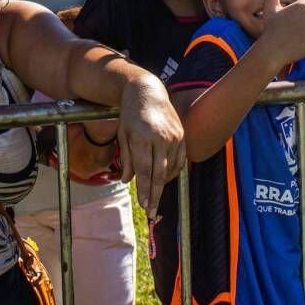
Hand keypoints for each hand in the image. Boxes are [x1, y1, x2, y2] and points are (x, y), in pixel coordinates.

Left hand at [116, 78, 184, 213]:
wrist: (148, 92)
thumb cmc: (130, 116)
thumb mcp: (122, 135)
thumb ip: (126, 159)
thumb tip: (128, 181)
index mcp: (142, 137)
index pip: (145, 170)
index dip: (145, 190)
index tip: (144, 205)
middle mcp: (160, 137)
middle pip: (159, 173)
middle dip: (155, 195)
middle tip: (151, 211)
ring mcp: (174, 136)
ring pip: (170, 169)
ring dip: (163, 185)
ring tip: (155, 197)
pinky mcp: (182, 135)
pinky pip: (179, 160)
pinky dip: (172, 173)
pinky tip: (164, 180)